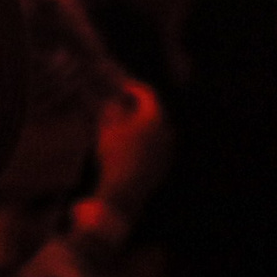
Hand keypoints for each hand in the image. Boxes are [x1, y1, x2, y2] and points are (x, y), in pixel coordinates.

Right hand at [90, 76, 171, 222]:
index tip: (123, 87)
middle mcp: (167, 130)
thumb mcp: (108, 128)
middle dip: (139, 106)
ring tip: (125, 126)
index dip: (134, 88)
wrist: (126, 189)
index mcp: (155, 117)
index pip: (148, 95)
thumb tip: (117, 101)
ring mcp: (168, 148)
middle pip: (154, 111)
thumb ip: (113, 109)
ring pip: (156, 129)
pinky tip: (131, 145)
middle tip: (123, 104)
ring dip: (142, 124)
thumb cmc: (115, 154)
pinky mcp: (165, 163)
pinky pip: (156, 144)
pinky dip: (145, 139)